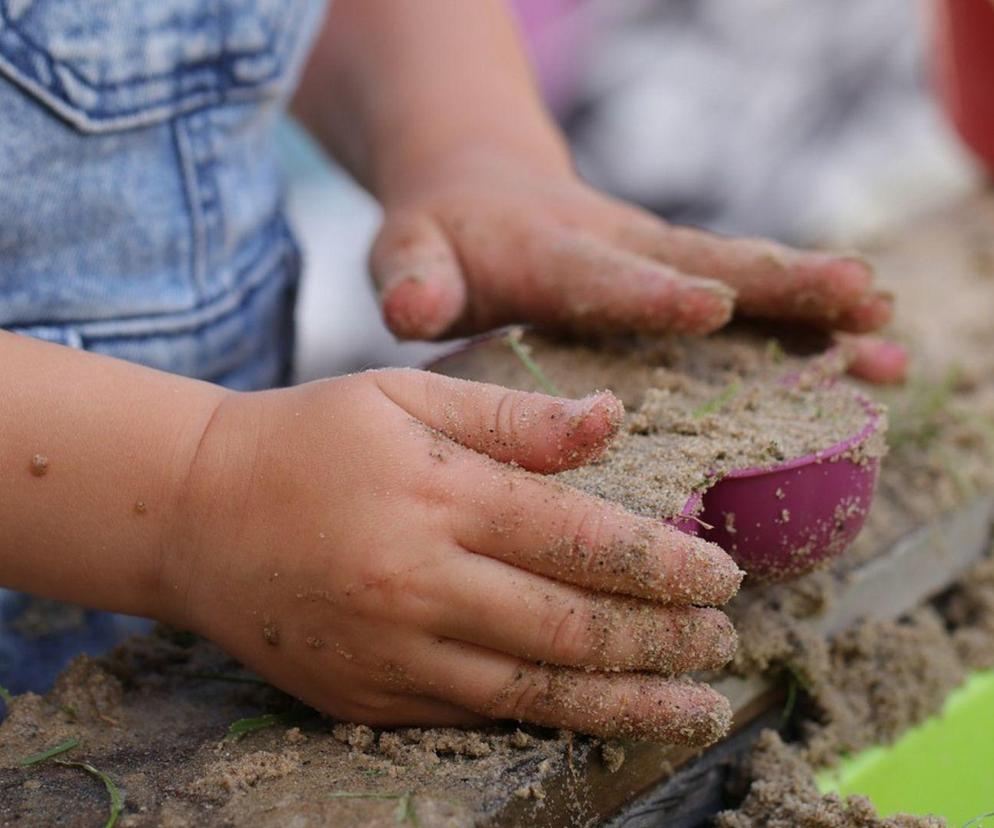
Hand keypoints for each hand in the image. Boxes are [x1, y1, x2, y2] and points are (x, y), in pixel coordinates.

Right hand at [161, 370, 742, 743]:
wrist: (195, 512)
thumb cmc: (310, 438)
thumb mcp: (405, 395)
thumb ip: (514, 416)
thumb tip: (613, 420)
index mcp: (439, 494)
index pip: (583, 539)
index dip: (665, 564)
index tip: (723, 575)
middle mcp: (420, 582)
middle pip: (573, 627)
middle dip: (664, 639)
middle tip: (723, 640)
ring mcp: (392, 651)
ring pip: (536, 692)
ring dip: (629, 703)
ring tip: (697, 707)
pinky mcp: (366, 697)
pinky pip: (476, 717)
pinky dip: (550, 721)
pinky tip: (599, 718)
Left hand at [371, 148, 906, 382]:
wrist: (481, 188)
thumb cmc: (443, 237)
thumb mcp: (410, 252)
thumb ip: (413, 277)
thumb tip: (413, 306)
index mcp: (550, 254)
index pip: (602, 276)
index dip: (652, 293)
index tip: (711, 305)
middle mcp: (619, 250)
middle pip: (705, 262)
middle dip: (779, 285)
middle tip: (856, 300)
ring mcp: (657, 262)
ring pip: (744, 279)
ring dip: (815, 306)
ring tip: (887, 336)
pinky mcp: (678, 276)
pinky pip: (748, 298)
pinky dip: (807, 324)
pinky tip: (868, 353)